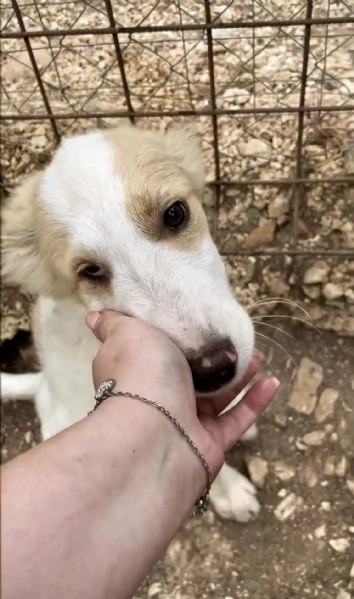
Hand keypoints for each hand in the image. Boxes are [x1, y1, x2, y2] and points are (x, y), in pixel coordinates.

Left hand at [86, 311, 277, 479]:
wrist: (155, 433)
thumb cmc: (141, 374)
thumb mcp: (127, 333)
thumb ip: (115, 323)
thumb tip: (93, 317)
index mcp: (140, 372)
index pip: (156, 353)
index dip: (176, 338)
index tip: (197, 323)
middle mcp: (161, 398)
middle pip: (192, 376)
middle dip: (215, 358)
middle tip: (235, 341)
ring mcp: (186, 422)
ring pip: (217, 397)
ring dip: (238, 376)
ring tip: (257, 356)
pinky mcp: (210, 443)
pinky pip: (237, 420)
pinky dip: (254, 402)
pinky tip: (272, 382)